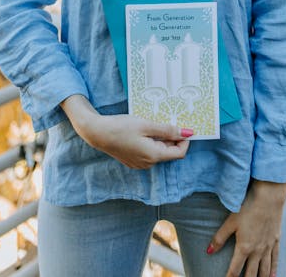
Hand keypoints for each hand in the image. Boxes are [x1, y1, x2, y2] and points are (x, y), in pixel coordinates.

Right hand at [61, 94, 191, 168]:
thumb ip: (168, 130)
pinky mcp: (133, 161)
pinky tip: (143, 131)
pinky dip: (151, 142)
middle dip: (171, 137)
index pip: (179, 153)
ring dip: (160, 139)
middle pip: (169, 152)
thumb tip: (187, 133)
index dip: (184, 140)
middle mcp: (148, 163)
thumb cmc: (121, 127)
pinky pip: (149, 152)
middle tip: (165, 120)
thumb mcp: (147, 124)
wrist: (98, 133)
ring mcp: (140, 164)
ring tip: (151, 124)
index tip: (182, 126)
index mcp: (153, 156)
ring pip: (159, 151)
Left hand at [207, 179, 285, 276]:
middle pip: (251, 274)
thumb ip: (219, 238)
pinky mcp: (276, 240)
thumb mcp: (231, 221)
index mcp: (244, 248)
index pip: (235, 271)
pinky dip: (273, 270)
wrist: (269, 196)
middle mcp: (257, 251)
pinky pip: (275, 260)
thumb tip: (208, 251)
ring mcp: (268, 247)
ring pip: (264, 270)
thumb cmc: (248, 206)